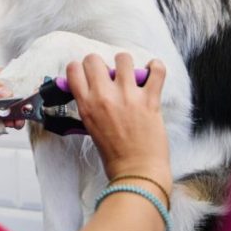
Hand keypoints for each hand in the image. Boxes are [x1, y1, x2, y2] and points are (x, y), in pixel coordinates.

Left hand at [0, 67, 19, 127]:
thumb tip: (5, 92)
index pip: (15, 80)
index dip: (25, 85)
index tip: (33, 90)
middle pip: (15, 100)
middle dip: (22, 105)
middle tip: (24, 109)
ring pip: (9, 114)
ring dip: (14, 118)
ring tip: (14, 119)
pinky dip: (1, 126)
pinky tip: (2, 124)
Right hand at [66, 53, 170, 191]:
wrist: (136, 172)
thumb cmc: (114, 155)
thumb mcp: (90, 127)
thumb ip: (88, 106)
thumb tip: (89, 89)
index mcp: (87, 105)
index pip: (73, 69)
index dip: (80, 68)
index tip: (88, 74)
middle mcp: (104, 96)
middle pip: (94, 59)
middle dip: (101, 64)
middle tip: (109, 75)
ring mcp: (128, 96)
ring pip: (123, 58)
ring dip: (127, 64)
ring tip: (131, 75)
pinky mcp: (150, 100)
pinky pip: (156, 70)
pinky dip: (156, 67)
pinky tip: (152, 72)